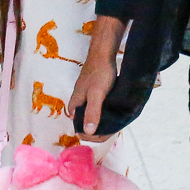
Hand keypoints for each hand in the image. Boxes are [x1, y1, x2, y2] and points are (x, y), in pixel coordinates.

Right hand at [70, 15, 125, 133]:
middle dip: (97, 130)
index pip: (79, 128)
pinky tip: (113, 113)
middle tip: (112, 131)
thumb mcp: (96, 95)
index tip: (104, 136)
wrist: (103, 54)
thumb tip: (87, 132)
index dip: (90, 136)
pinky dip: (104, 113)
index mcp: (74, 106)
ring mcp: (85, 98)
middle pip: (85, 123)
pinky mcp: (93, 94)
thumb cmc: (99, 73)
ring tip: (114, 124)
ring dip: (101, 121)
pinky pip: (97, 108)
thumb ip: (92, 112)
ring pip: (91, 116)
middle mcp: (77, 104)